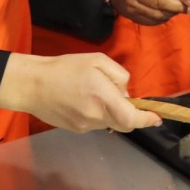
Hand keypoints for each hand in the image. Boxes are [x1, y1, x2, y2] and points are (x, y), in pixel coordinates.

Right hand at [0, 52, 161, 132]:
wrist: (32, 85)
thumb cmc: (65, 68)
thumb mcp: (97, 60)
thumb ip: (119, 75)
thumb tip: (126, 93)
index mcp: (103, 98)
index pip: (131, 118)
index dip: (147, 119)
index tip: (157, 117)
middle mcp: (96, 116)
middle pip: (124, 123)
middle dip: (131, 114)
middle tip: (125, 98)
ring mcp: (85, 126)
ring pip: (110, 123)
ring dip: (113, 111)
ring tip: (96, 92)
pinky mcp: (76, 129)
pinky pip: (96, 123)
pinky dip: (99, 113)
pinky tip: (85, 99)